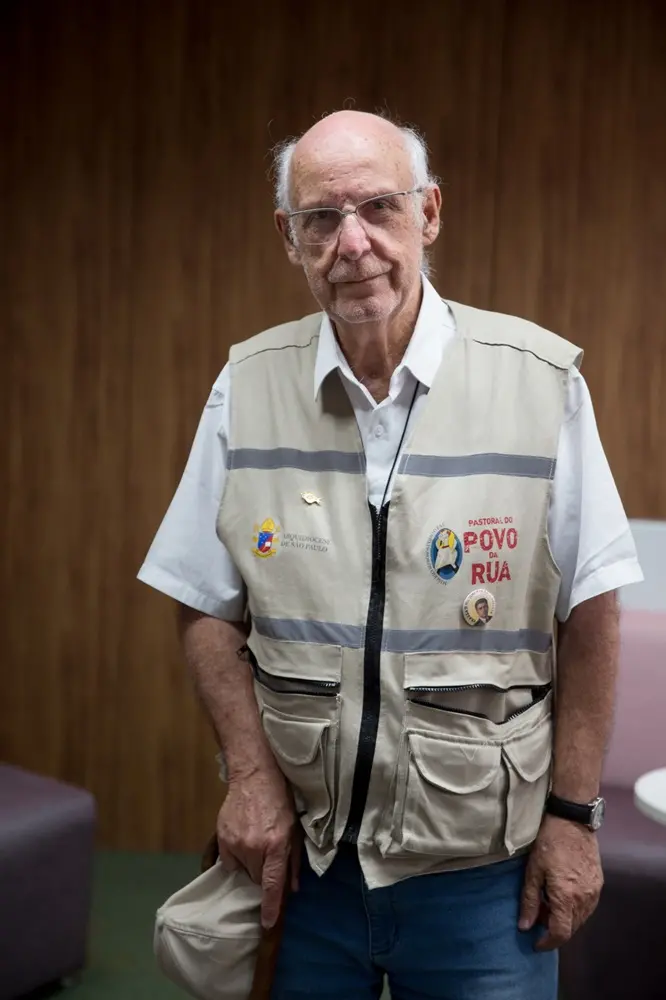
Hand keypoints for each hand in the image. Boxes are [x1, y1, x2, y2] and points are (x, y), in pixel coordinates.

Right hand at [216, 764, 299, 928]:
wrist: (254, 776)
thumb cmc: (279, 801)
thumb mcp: (294, 829)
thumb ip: (293, 862)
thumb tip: (292, 889)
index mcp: (276, 845)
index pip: (272, 884)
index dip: (270, 906)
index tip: (267, 923)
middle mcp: (255, 847)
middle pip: (256, 878)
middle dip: (262, 872)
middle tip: (267, 853)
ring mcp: (235, 842)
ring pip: (242, 870)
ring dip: (249, 864)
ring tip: (254, 842)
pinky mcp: (222, 837)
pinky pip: (228, 861)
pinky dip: (235, 856)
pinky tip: (242, 839)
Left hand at [519, 813, 602, 950]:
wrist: (572, 821)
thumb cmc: (548, 842)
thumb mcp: (533, 871)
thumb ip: (529, 901)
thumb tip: (524, 926)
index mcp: (566, 896)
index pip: (560, 933)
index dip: (547, 943)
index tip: (536, 943)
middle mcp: (584, 898)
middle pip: (571, 928)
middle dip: (553, 929)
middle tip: (537, 916)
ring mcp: (594, 892)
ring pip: (580, 919)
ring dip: (565, 919)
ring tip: (547, 904)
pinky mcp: (599, 884)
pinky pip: (587, 907)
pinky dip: (574, 909)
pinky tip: (562, 896)